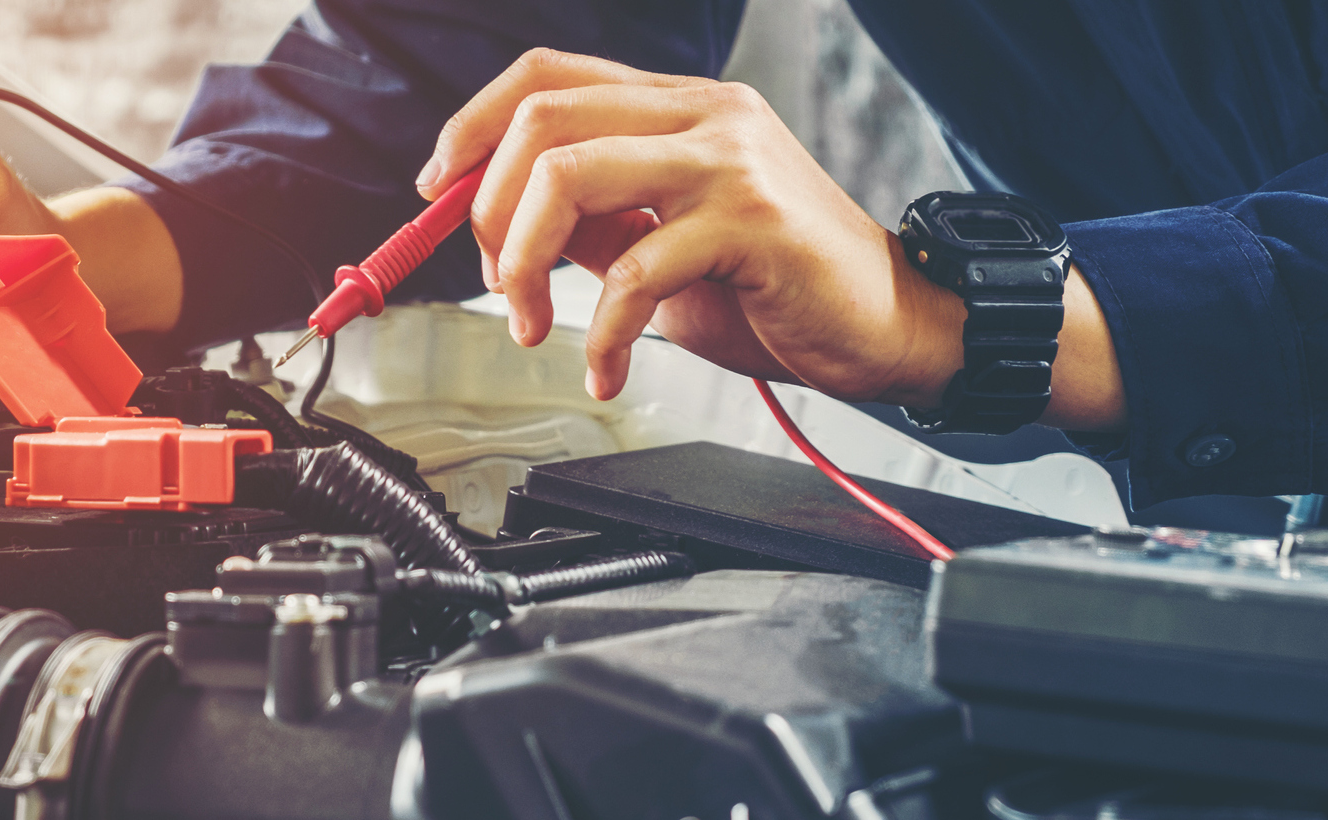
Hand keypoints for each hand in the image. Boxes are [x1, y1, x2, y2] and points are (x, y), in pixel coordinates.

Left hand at [418, 48, 965, 405]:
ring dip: (520, 263)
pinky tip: (605, 368)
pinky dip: (598, 332)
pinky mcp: (750, 222)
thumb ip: (595, 225)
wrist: (891, 327)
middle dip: (487, 207)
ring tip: (530, 325)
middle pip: (543, 118)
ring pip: (570, 176)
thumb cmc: (780, 290)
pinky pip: (631, 269)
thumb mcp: (665, 248)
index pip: (549, 74)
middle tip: (492, 280)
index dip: (473, 124)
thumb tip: (502, 228)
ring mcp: (729, 160)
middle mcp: (704, 114)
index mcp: (679, 107)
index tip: (436, 190)